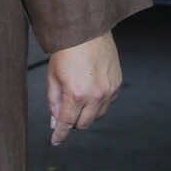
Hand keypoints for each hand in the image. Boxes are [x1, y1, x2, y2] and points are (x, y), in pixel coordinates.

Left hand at [46, 31, 121, 145]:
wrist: (86, 29)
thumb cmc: (66, 50)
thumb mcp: (53, 76)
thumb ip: (54, 102)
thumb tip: (56, 121)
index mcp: (76, 94)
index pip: (67, 123)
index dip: (60, 134)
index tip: (56, 141)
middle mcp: (95, 95)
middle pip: (84, 124)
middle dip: (73, 122)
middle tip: (65, 113)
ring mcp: (109, 90)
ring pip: (97, 115)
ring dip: (87, 113)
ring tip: (78, 97)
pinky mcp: (117, 84)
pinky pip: (107, 103)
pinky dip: (98, 103)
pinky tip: (91, 90)